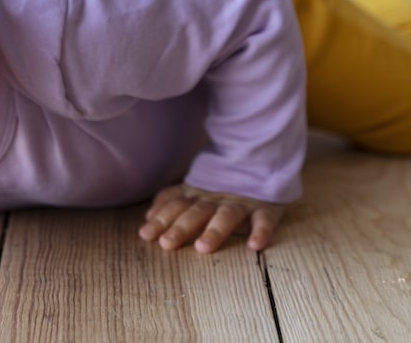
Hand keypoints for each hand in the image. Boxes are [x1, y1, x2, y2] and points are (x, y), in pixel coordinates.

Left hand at [138, 184, 285, 252]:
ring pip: (227, 215)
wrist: (259, 163)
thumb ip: (170, 201)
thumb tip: (147, 217)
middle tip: (166, 243)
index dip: (161, 219)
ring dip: (215, 231)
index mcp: (198, 196)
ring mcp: (241, 203)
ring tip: (202, 247)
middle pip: (197, 212)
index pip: (176, 206)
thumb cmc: (220, 187)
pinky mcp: (265, 208)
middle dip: (181, 228)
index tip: (145, 235)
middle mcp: (216, 199)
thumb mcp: (193, 191)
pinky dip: (261, 231)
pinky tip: (254, 246)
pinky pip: (264, 219)